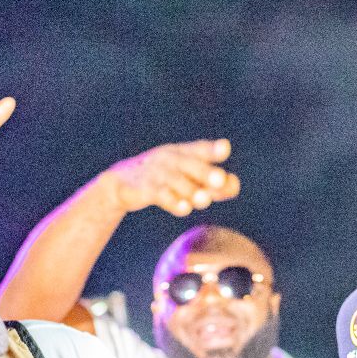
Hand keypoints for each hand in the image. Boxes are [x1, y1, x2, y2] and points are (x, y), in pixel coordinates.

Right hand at [98, 139, 239, 217]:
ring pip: (175, 181)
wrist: (121, 183)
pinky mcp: (144, 189)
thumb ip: (210, 183)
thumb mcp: (185, 177)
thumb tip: (235, 185)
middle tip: (220, 180)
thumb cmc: (162, 179)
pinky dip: (172, 201)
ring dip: (191, 190)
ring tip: (205, 200)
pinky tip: (184, 208)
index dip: (211, 150)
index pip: (198, 149)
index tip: (225, 149)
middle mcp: (169, 159)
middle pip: (188, 164)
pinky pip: (160, 194)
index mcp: (181, 153)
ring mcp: (155, 173)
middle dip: (205, 172)